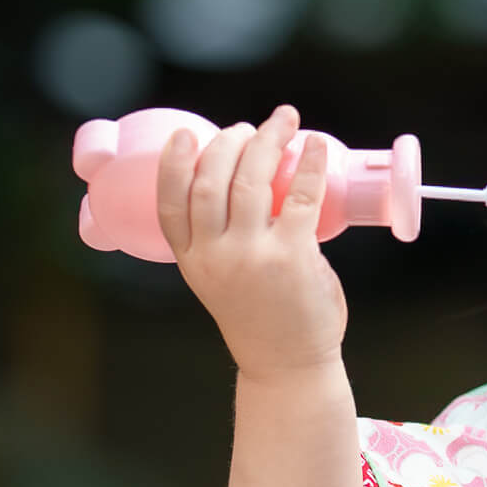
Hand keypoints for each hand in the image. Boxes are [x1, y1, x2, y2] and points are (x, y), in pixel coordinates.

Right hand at [156, 105, 348, 380]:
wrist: (288, 365)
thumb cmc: (262, 317)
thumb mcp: (223, 281)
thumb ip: (226, 241)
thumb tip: (254, 185)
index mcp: (192, 261)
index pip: (169, 204)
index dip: (173, 164)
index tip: (186, 135)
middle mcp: (214, 256)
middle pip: (210, 182)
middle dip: (228, 143)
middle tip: (248, 127)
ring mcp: (251, 256)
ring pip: (251, 182)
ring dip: (267, 142)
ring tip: (283, 120)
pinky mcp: (291, 257)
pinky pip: (301, 198)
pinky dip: (310, 166)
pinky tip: (316, 146)